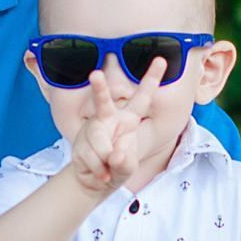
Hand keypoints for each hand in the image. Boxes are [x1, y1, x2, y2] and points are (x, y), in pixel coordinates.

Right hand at [68, 61, 164, 194]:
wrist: (95, 181)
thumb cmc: (117, 167)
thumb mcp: (128, 168)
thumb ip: (126, 163)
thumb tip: (114, 156)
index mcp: (129, 119)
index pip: (142, 97)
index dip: (151, 78)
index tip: (161, 60)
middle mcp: (109, 119)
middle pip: (103, 101)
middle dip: (99, 88)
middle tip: (95, 74)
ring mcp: (92, 129)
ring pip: (98, 138)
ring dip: (105, 159)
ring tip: (108, 170)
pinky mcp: (79, 142)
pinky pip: (90, 155)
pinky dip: (97, 169)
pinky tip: (100, 173)